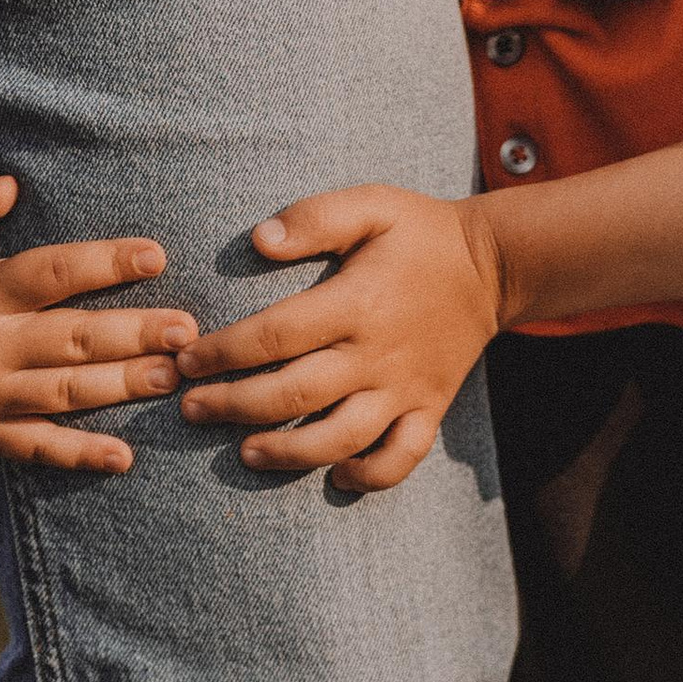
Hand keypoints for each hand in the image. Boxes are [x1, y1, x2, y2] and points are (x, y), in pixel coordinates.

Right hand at [0, 175, 196, 474]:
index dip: (104, 263)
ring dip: (122, 386)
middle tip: (188, 331)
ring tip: (173, 377)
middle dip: (133, 334)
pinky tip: (125, 458)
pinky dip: (81, 455)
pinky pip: (39, 447)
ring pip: (65, 392)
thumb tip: (9, 184)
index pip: (50, 273)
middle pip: (71, 338)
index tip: (156, 255)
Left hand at [174, 186, 501, 489]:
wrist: (496, 266)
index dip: (224, 352)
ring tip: (246, 452)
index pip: (275, 335)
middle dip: (234, 406)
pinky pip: (400, 458)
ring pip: (340, 438)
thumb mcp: (372, 205)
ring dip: (288, 453)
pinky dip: (369, 476)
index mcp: (356, 303)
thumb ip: (314, 218)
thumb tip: (259, 240)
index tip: (186, 359)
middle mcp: (377, 354)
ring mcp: (405, 388)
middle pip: (294, 394)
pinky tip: (336, 477)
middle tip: (191, 410)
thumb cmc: (421, 233)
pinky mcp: (429, 409)